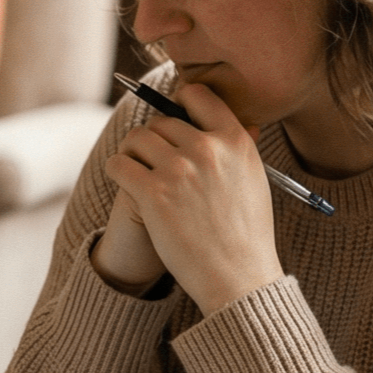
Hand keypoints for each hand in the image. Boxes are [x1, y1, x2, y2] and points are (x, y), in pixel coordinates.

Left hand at [102, 83, 282, 315]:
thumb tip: (241, 123)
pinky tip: (125, 183)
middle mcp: (207, 148)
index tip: (172, 121)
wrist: (237, 277)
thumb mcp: (255, 180)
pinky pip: (119, 164)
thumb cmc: (247, 235)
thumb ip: (241, 147)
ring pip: (136, 138)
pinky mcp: (153, 194)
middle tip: (152, 162)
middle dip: (154, 140)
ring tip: (136, 171)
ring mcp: (178, 170)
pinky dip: (117, 171)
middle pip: (161, 121)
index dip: (179, 103)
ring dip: (132, 153)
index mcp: (234, 140)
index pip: (197, 96)